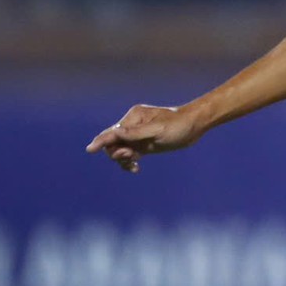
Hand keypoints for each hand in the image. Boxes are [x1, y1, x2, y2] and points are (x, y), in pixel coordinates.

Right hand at [85, 103, 206, 173]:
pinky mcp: (144, 144)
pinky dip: (129, 162)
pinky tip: (135, 168)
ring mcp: (138, 135)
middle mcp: (132, 125)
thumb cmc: (178, 126)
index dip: (100, 141)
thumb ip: (135, 134)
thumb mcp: (157, 131)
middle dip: (117, 153)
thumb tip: (114, 134)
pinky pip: (130, 154)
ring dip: (123, 159)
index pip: (113, 132)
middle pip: (113, 142)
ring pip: (120, 150)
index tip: (89, 150)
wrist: (195, 126)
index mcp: (133, 117)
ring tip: (134, 164)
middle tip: (131, 158)